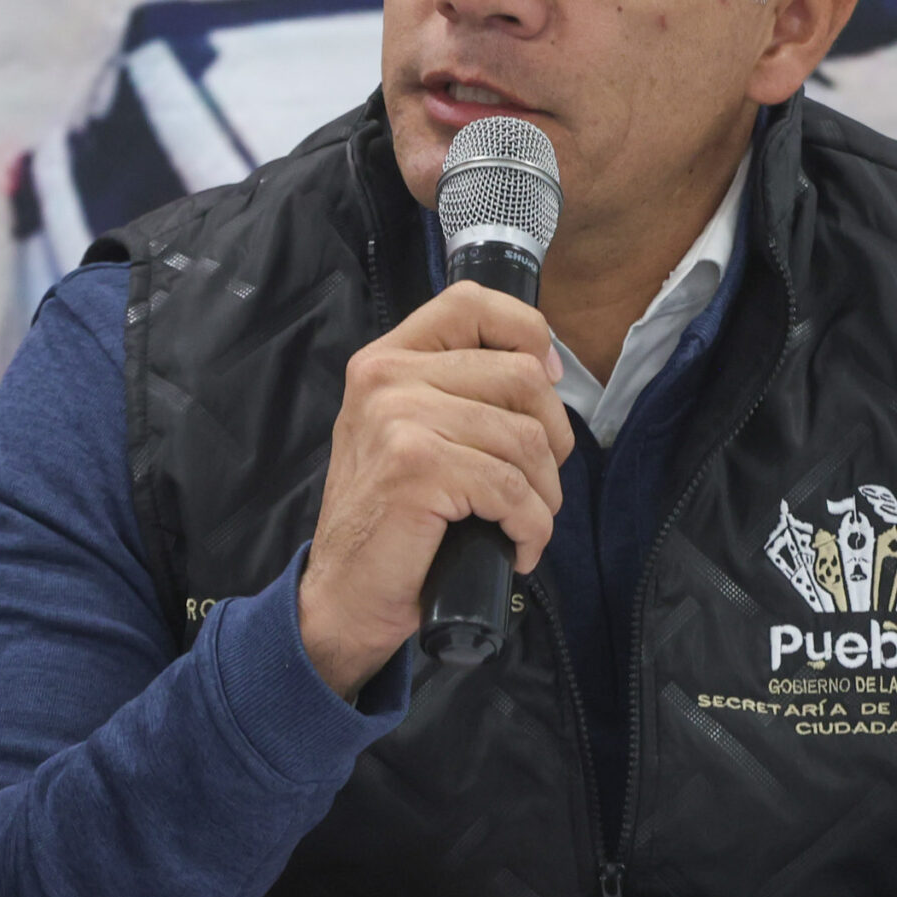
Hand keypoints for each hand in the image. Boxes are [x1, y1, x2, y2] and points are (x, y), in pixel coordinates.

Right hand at [299, 282, 571, 696]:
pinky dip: (531, 528)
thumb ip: (457, 389)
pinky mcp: (418, 469)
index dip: (527, 333)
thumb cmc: (388, 518)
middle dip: (552, 437)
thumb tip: (547, 369)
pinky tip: (517, 548)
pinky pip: (512, 489)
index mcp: (386, 359)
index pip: (472, 303)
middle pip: (521, 376)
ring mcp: (400, 421)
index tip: (546, 382)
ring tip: (524, 522)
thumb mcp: (409, 432)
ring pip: (526, 439)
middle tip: (537, 482)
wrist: (344, 594)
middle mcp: (387, 378)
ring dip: (543, 493)